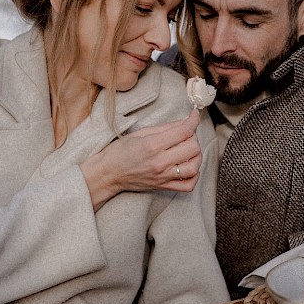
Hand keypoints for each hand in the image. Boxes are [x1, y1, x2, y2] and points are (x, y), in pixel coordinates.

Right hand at [81, 110, 202, 209]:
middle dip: (193, 137)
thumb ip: (165, 128)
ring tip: (188, 151)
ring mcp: (163, 176)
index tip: (194, 116)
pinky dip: (194, 176)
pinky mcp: (164, 187)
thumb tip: (184, 122)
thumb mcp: (140, 133)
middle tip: (186, 135)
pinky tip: (188, 167)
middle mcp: (160, 162)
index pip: (183, 131)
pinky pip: (188, 186)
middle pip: (193, 148)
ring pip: (194, 167)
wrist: (108, 174)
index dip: (193, 120)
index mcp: (152, 145)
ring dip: (196, 156)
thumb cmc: (120, 152)